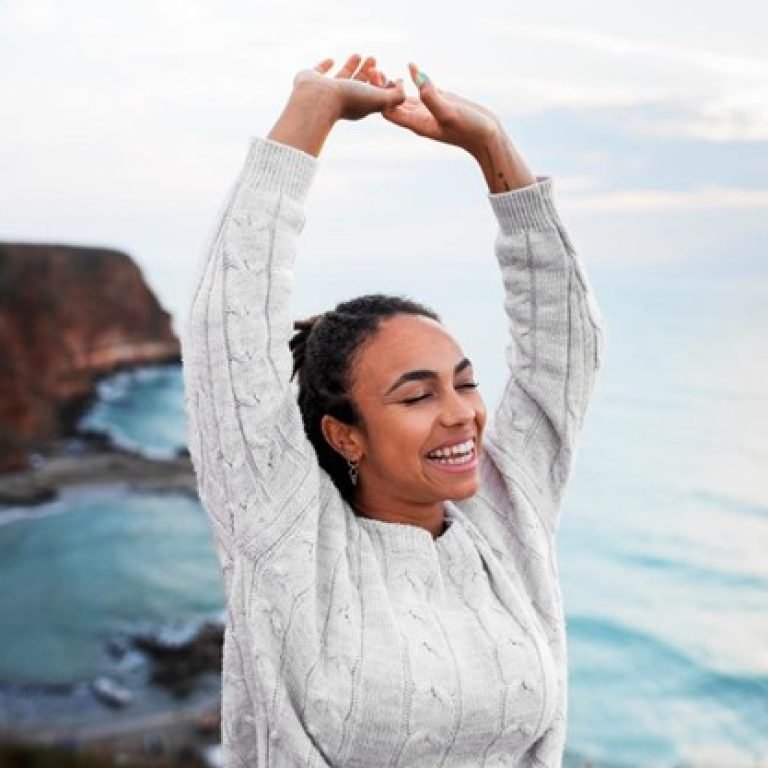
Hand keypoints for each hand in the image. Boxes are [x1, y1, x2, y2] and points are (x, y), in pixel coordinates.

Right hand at [292, 54, 406, 122]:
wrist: (319, 100)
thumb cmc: (350, 100)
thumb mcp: (381, 99)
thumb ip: (397, 96)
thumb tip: (401, 84)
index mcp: (359, 105)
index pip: (373, 94)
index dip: (381, 84)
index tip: (386, 75)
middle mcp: (343, 99)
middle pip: (359, 85)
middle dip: (368, 72)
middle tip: (374, 59)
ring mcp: (327, 91)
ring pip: (342, 78)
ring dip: (352, 67)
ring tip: (358, 55)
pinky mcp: (312, 81)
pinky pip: (320, 72)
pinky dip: (325, 66)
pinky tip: (331, 59)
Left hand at [379, 62, 500, 153]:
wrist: (487, 136)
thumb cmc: (469, 129)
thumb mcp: (449, 112)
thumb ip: (432, 97)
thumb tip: (417, 79)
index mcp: (417, 124)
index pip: (389, 111)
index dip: (380, 96)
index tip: (377, 78)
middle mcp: (419, 118)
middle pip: (392, 104)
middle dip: (380, 89)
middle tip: (372, 68)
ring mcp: (429, 110)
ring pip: (404, 97)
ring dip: (392, 84)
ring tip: (381, 68)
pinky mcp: (440, 103)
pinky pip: (422, 90)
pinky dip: (414, 78)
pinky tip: (411, 66)